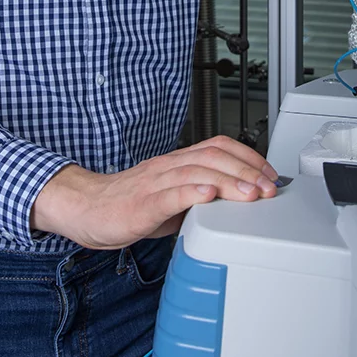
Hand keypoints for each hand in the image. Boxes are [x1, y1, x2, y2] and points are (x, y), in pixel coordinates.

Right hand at [30, 136, 279, 249]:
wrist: (86, 208)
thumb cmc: (127, 204)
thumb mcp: (171, 199)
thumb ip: (199, 198)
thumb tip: (233, 206)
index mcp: (178, 163)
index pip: (219, 147)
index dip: (249, 157)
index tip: (270, 174)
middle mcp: (169, 166)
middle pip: (214, 157)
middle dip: (247, 171)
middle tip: (270, 188)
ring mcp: (155, 183)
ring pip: (197, 172)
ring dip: (229, 182)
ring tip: (251, 194)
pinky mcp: (142, 204)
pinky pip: (169, 195)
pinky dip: (192, 194)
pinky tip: (208, 197)